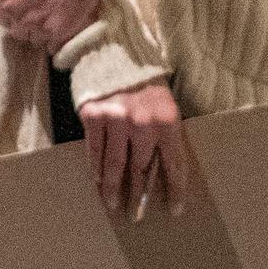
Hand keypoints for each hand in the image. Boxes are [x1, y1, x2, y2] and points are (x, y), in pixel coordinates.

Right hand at [77, 80, 194, 219]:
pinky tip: (97, 179)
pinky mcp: (93, 115)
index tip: (173, 211)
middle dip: (138, 195)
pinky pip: (95, 149)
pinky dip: (96, 166)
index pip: (173, 164)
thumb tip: (162, 172)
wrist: (116, 52)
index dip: (174, 190)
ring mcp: (115, 120)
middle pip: (140, 169)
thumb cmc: (146, 84)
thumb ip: (166, 135)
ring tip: (112, 204)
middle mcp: (142, 123)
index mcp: (168, 122)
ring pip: (115, 164)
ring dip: (113, 187)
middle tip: (135, 216)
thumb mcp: (166, 106)